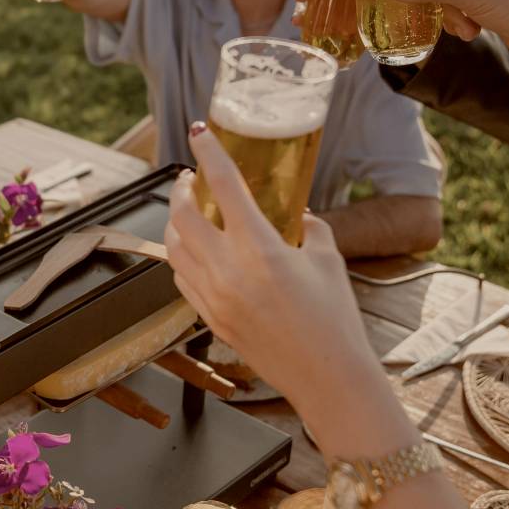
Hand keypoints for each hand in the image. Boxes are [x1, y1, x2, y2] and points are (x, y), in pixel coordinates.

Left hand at [164, 123, 381, 417]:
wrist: (327, 378)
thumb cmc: (334, 319)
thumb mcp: (328, 259)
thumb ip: (307, 227)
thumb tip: (294, 213)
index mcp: (259, 247)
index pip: (223, 185)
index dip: (209, 152)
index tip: (199, 131)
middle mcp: (227, 270)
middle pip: (182, 214)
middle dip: (180, 189)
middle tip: (189, 178)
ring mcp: (213, 297)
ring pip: (174, 247)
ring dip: (177, 222)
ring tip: (190, 212)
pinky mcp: (210, 319)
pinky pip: (182, 278)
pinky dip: (183, 257)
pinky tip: (195, 251)